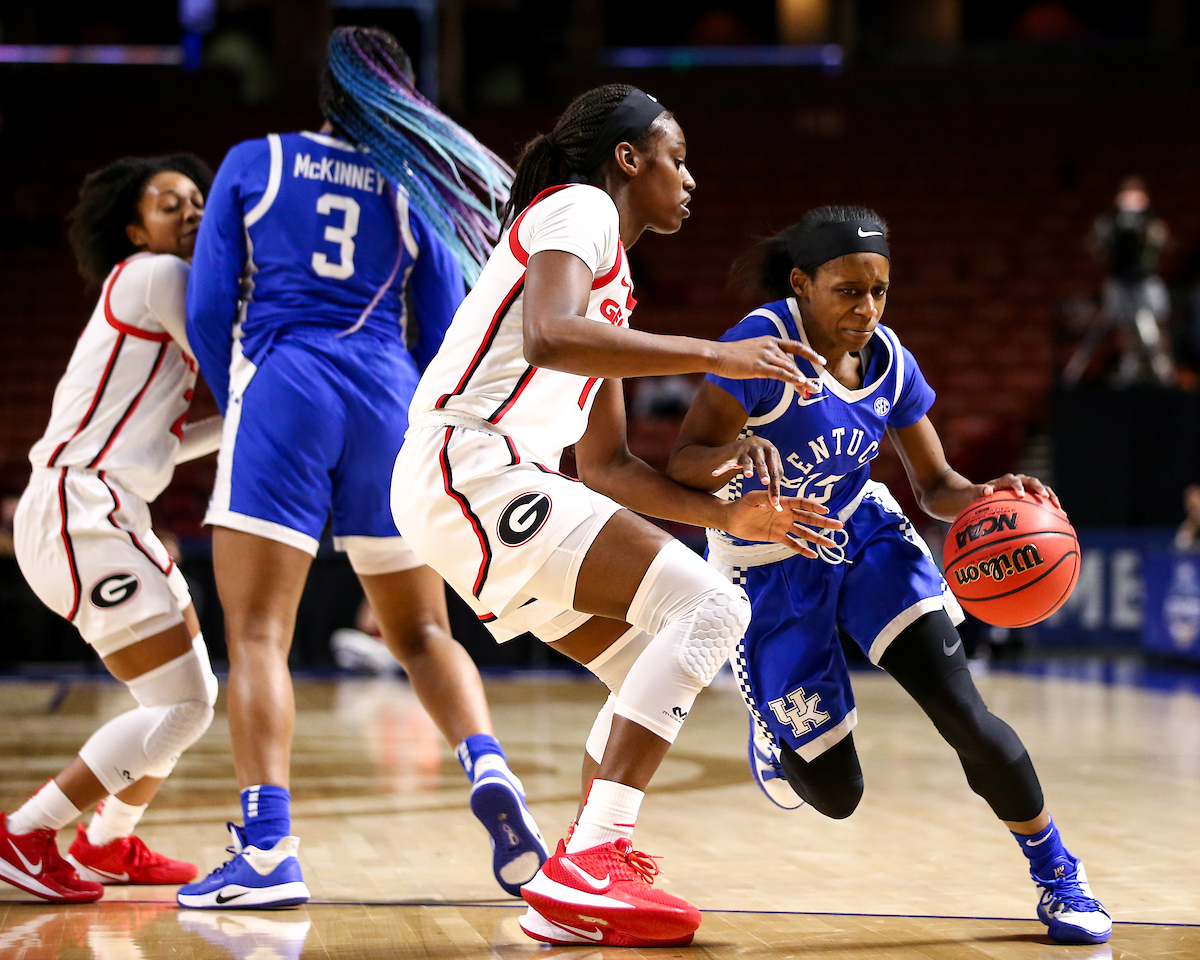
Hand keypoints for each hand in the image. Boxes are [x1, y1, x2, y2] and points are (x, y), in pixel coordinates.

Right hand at [711, 337, 824, 390]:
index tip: (822, 361)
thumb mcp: (751, 351)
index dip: (810, 353)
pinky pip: (780, 373)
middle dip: (805, 376)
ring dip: (801, 381)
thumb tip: (771, 366)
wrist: (716, 355)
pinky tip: (800, 384)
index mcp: (770, 340)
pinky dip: (792, 378)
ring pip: (790, 368)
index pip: (795, 346)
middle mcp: (770, 345)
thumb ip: (764, 356)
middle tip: (814, 389)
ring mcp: (765, 355)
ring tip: (810, 391)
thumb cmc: (730, 355)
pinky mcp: (759, 366)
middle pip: (793, 362)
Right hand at [711, 437, 785, 508]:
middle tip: (766, 482)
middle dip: (764, 473)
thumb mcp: (772, 462)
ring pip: (747, 462)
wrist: (749, 442)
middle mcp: (759, 449)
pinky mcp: (734, 455)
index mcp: (771, 451)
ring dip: (748, 468)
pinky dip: (721, 468)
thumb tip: (778, 497)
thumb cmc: (764, 457)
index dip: (775, 487)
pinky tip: (714, 474)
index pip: (775, 471)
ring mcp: (745, 451)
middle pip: (762, 464)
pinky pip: (727, 463)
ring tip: (748, 475)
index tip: (775, 502)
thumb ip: (777, 475)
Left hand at [720, 491, 843, 558]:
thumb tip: (778, 503)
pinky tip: (814, 554)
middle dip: (824, 523)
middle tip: (839, 526)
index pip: (802, 504)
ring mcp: (784, 526)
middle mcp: (787, 514)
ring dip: (818, 538)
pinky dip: (803, 549)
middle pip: (809, 519)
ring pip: (805, 533)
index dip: (814, 507)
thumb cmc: (742, 505)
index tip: (826, 511)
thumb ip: (765, 498)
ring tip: (832, 544)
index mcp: (783, 503)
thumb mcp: (752, 499)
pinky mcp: (778, 537)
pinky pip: (793, 544)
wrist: (732, 519)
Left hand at [975, 473, 1060, 508]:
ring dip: (1051, 497)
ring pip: (1043, 489)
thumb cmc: (976, 496)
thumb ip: (980, 491)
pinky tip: (1061, 517)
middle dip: (1040, 488)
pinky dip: (1052, 507)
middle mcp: (1019, 481)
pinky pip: (1045, 499)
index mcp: (1005, 480)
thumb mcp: (974, 493)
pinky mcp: (1033, 494)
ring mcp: (1027, 487)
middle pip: (1032, 481)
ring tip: (1059, 509)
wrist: (983, 495)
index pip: (1013, 480)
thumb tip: (987, 491)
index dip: (1018, 486)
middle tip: (1046, 497)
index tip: (1021, 495)